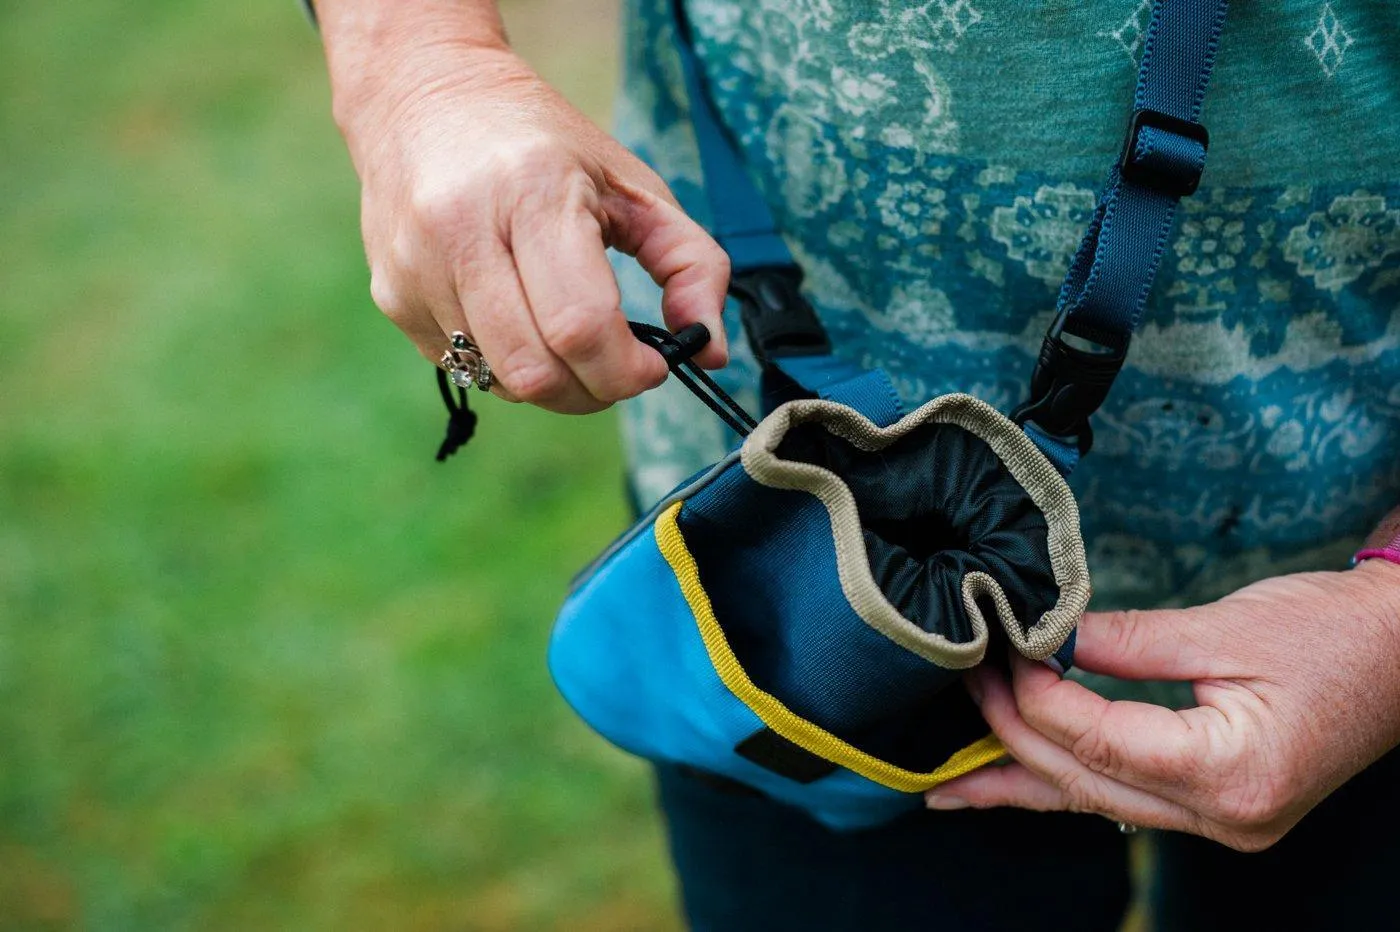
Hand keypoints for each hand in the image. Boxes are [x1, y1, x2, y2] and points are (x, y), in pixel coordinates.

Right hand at [320, 4, 729, 412]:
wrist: (423, 98)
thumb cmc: (544, 145)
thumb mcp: (633, 185)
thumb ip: (692, 264)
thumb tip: (710, 350)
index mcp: (532, 191)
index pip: (581, 326)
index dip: (627, 370)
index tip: (652, 366)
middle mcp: (460, 230)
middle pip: (537, 371)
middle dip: (593, 390)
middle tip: (616, 368)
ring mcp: (415, 269)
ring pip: (501, 382)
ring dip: (553, 384)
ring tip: (569, 341)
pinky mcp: (392, 297)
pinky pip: (466, 368)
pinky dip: (507, 365)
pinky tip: (518, 319)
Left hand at [926, 560, 1399, 851]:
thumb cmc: (1333, 632)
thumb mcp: (1224, 626)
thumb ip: (1124, 640)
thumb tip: (1042, 638)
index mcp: (1232, 773)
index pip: (1098, 740)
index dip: (1033, 697)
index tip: (993, 654)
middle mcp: (1226, 817)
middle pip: (1086, 781)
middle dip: (1010, 737)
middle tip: (955, 692)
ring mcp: (1224, 821)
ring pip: (1096, 802)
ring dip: (1022, 781)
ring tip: (948, 783)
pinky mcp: (1219, 807)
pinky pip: (1123, 797)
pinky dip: (1067, 781)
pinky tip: (1015, 782)